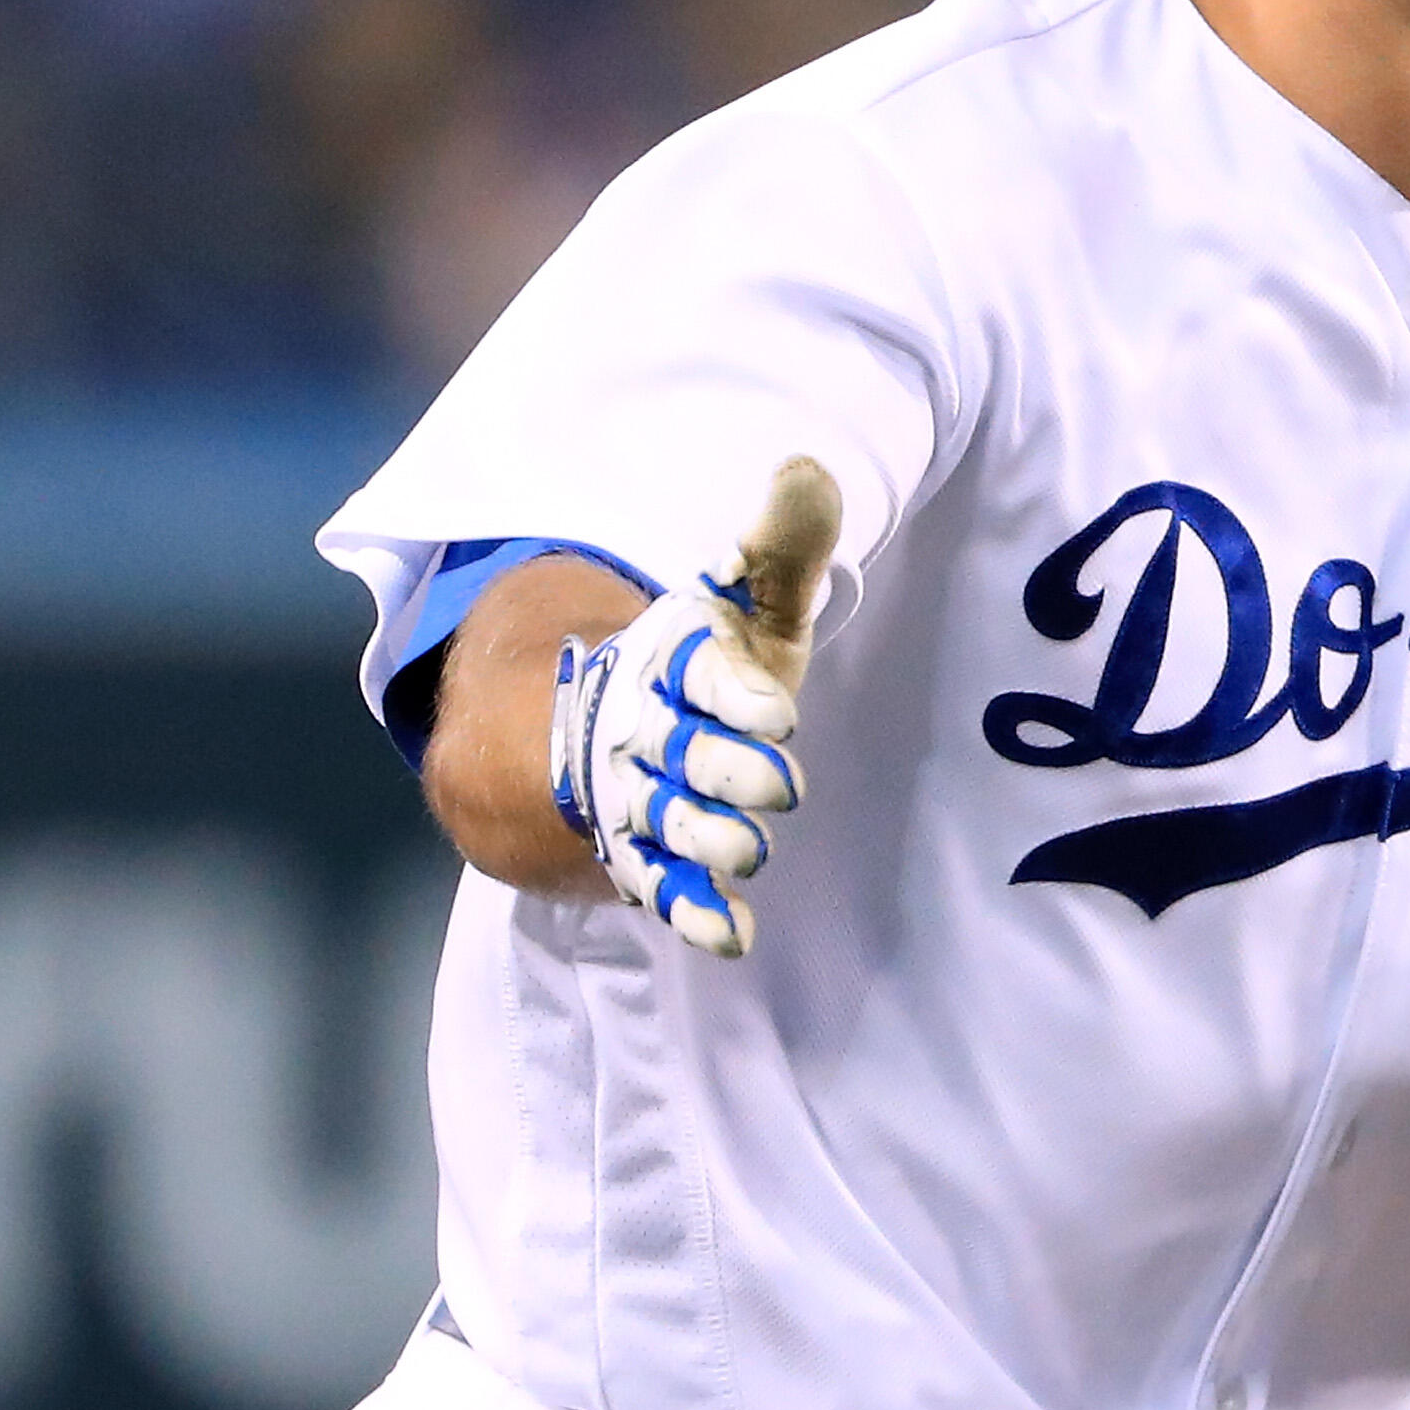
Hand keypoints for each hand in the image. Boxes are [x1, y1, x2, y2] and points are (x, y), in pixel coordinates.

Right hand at [547, 456, 841, 956]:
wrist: (602, 730)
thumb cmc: (705, 662)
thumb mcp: (747, 603)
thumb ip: (781, 549)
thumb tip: (807, 473)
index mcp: (677, 662)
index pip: (701, 675)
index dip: (734, 695)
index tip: (776, 713)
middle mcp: (651, 732)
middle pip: (686, 753)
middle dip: (728, 770)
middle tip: (780, 786)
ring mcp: (642, 799)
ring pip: (670, 823)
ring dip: (707, 841)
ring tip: (747, 853)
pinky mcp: (646, 857)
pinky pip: (665, 888)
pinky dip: (696, 913)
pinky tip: (734, 936)